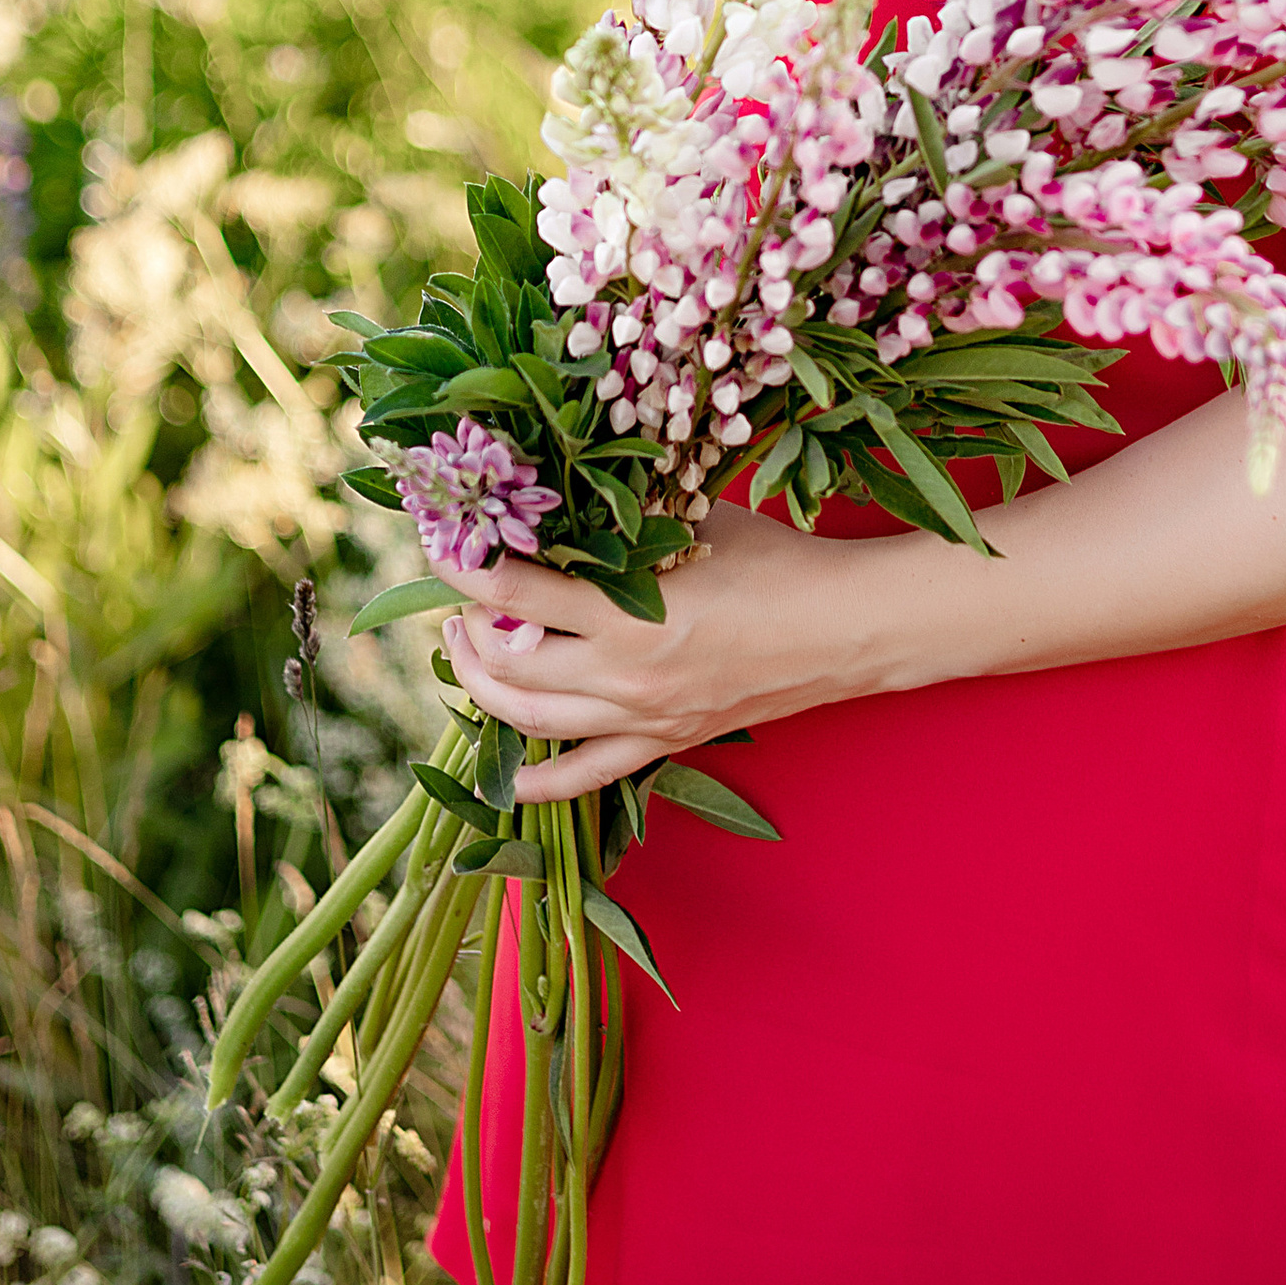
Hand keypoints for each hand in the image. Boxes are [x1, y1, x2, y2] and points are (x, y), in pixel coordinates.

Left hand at [438, 502, 907, 801]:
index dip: (465, 567)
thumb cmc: (774, 560)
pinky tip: (506, 773)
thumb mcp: (692, 521)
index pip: (514, 591)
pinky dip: (537, 781)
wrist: (843, 627)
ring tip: (469, 652)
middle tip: (459, 601)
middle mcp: (625, 675)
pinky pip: (584, 777)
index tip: (442, 542)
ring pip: (530, 721)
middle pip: (506, 666)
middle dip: (467, 630)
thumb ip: (623, 522)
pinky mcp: (663, 743)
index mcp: (630, 612)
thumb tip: (555, 503)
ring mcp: (642, 718)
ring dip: (483, 687)